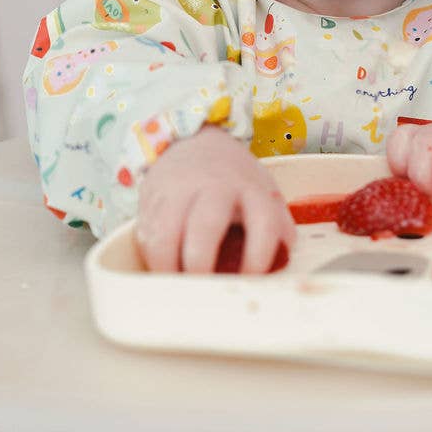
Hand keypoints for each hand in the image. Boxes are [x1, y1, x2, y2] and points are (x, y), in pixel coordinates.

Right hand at [136, 127, 295, 274]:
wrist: (193, 142)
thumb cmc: (232, 177)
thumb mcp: (263, 190)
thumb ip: (277, 224)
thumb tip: (285, 257)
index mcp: (249, 188)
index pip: (262, 222)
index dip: (259, 256)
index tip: (251, 278)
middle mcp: (213, 186)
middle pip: (205, 226)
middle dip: (202, 265)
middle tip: (204, 289)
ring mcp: (178, 191)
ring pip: (165, 234)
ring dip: (170, 269)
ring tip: (180, 287)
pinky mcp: (151, 198)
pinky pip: (146, 235)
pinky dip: (153, 260)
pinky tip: (165, 270)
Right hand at [386, 122, 431, 197]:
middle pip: (428, 142)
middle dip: (423, 174)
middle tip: (426, 198)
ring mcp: (425, 133)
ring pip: (406, 139)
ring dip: (404, 170)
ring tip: (411, 194)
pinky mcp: (408, 139)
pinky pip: (394, 142)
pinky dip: (392, 163)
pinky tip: (400, 183)